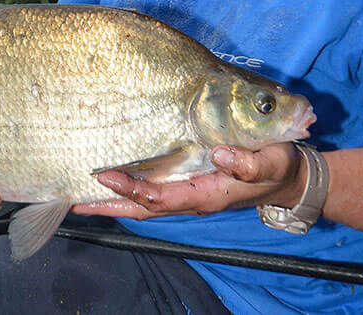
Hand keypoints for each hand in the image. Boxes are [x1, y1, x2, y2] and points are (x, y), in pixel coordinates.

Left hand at [70, 142, 304, 219]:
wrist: (290, 179)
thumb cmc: (280, 167)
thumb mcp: (272, 162)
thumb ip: (250, 163)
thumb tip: (222, 154)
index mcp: (207, 194)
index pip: (161, 198)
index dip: (132, 190)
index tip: (105, 177)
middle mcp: (192, 199)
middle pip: (143, 208)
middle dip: (109, 205)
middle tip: (73, 197)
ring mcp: (189, 194)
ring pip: (145, 203)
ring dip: (113, 201)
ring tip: (81, 193)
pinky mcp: (190, 185)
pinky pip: (154, 192)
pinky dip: (130, 191)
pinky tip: (114, 182)